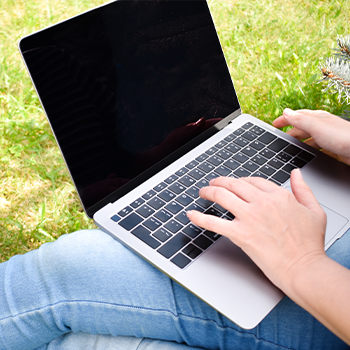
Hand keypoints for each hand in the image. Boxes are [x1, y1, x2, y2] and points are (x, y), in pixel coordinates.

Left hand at [187, 171, 326, 292]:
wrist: (304, 268)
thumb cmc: (310, 244)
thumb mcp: (314, 210)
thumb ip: (303, 189)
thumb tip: (296, 174)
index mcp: (279, 195)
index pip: (253, 181)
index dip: (240, 181)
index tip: (235, 183)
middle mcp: (262, 202)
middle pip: (233, 184)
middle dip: (220, 181)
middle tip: (212, 183)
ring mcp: (249, 217)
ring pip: (222, 195)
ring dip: (208, 191)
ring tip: (202, 192)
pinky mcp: (240, 234)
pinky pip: (213, 222)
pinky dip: (199, 217)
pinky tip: (191, 214)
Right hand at [273, 109, 349, 164]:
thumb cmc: (343, 137)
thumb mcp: (316, 126)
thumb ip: (300, 120)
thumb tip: (286, 112)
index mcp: (318, 118)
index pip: (297, 115)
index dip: (285, 119)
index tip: (274, 123)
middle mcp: (323, 126)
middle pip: (302, 127)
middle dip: (290, 131)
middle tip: (280, 137)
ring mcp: (328, 138)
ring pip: (309, 139)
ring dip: (299, 142)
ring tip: (290, 148)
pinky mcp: (332, 149)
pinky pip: (316, 149)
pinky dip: (308, 151)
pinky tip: (306, 156)